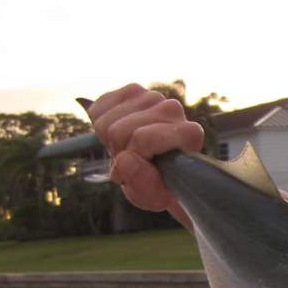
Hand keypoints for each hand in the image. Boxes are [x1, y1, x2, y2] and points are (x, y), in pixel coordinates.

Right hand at [81, 83, 203, 223]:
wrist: (157, 170)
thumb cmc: (160, 185)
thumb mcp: (153, 197)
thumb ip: (143, 184)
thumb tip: (126, 160)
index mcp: (189, 133)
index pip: (144, 138)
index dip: (132, 159)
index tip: (141, 170)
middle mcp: (173, 109)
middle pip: (120, 131)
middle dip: (119, 151)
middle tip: (133, 161)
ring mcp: (152, 96)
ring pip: (106, 122)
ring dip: (110, 141)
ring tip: (129, 150)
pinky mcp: (131, 91)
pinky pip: (98, 110)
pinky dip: (100, 127)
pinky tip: (119, 135)